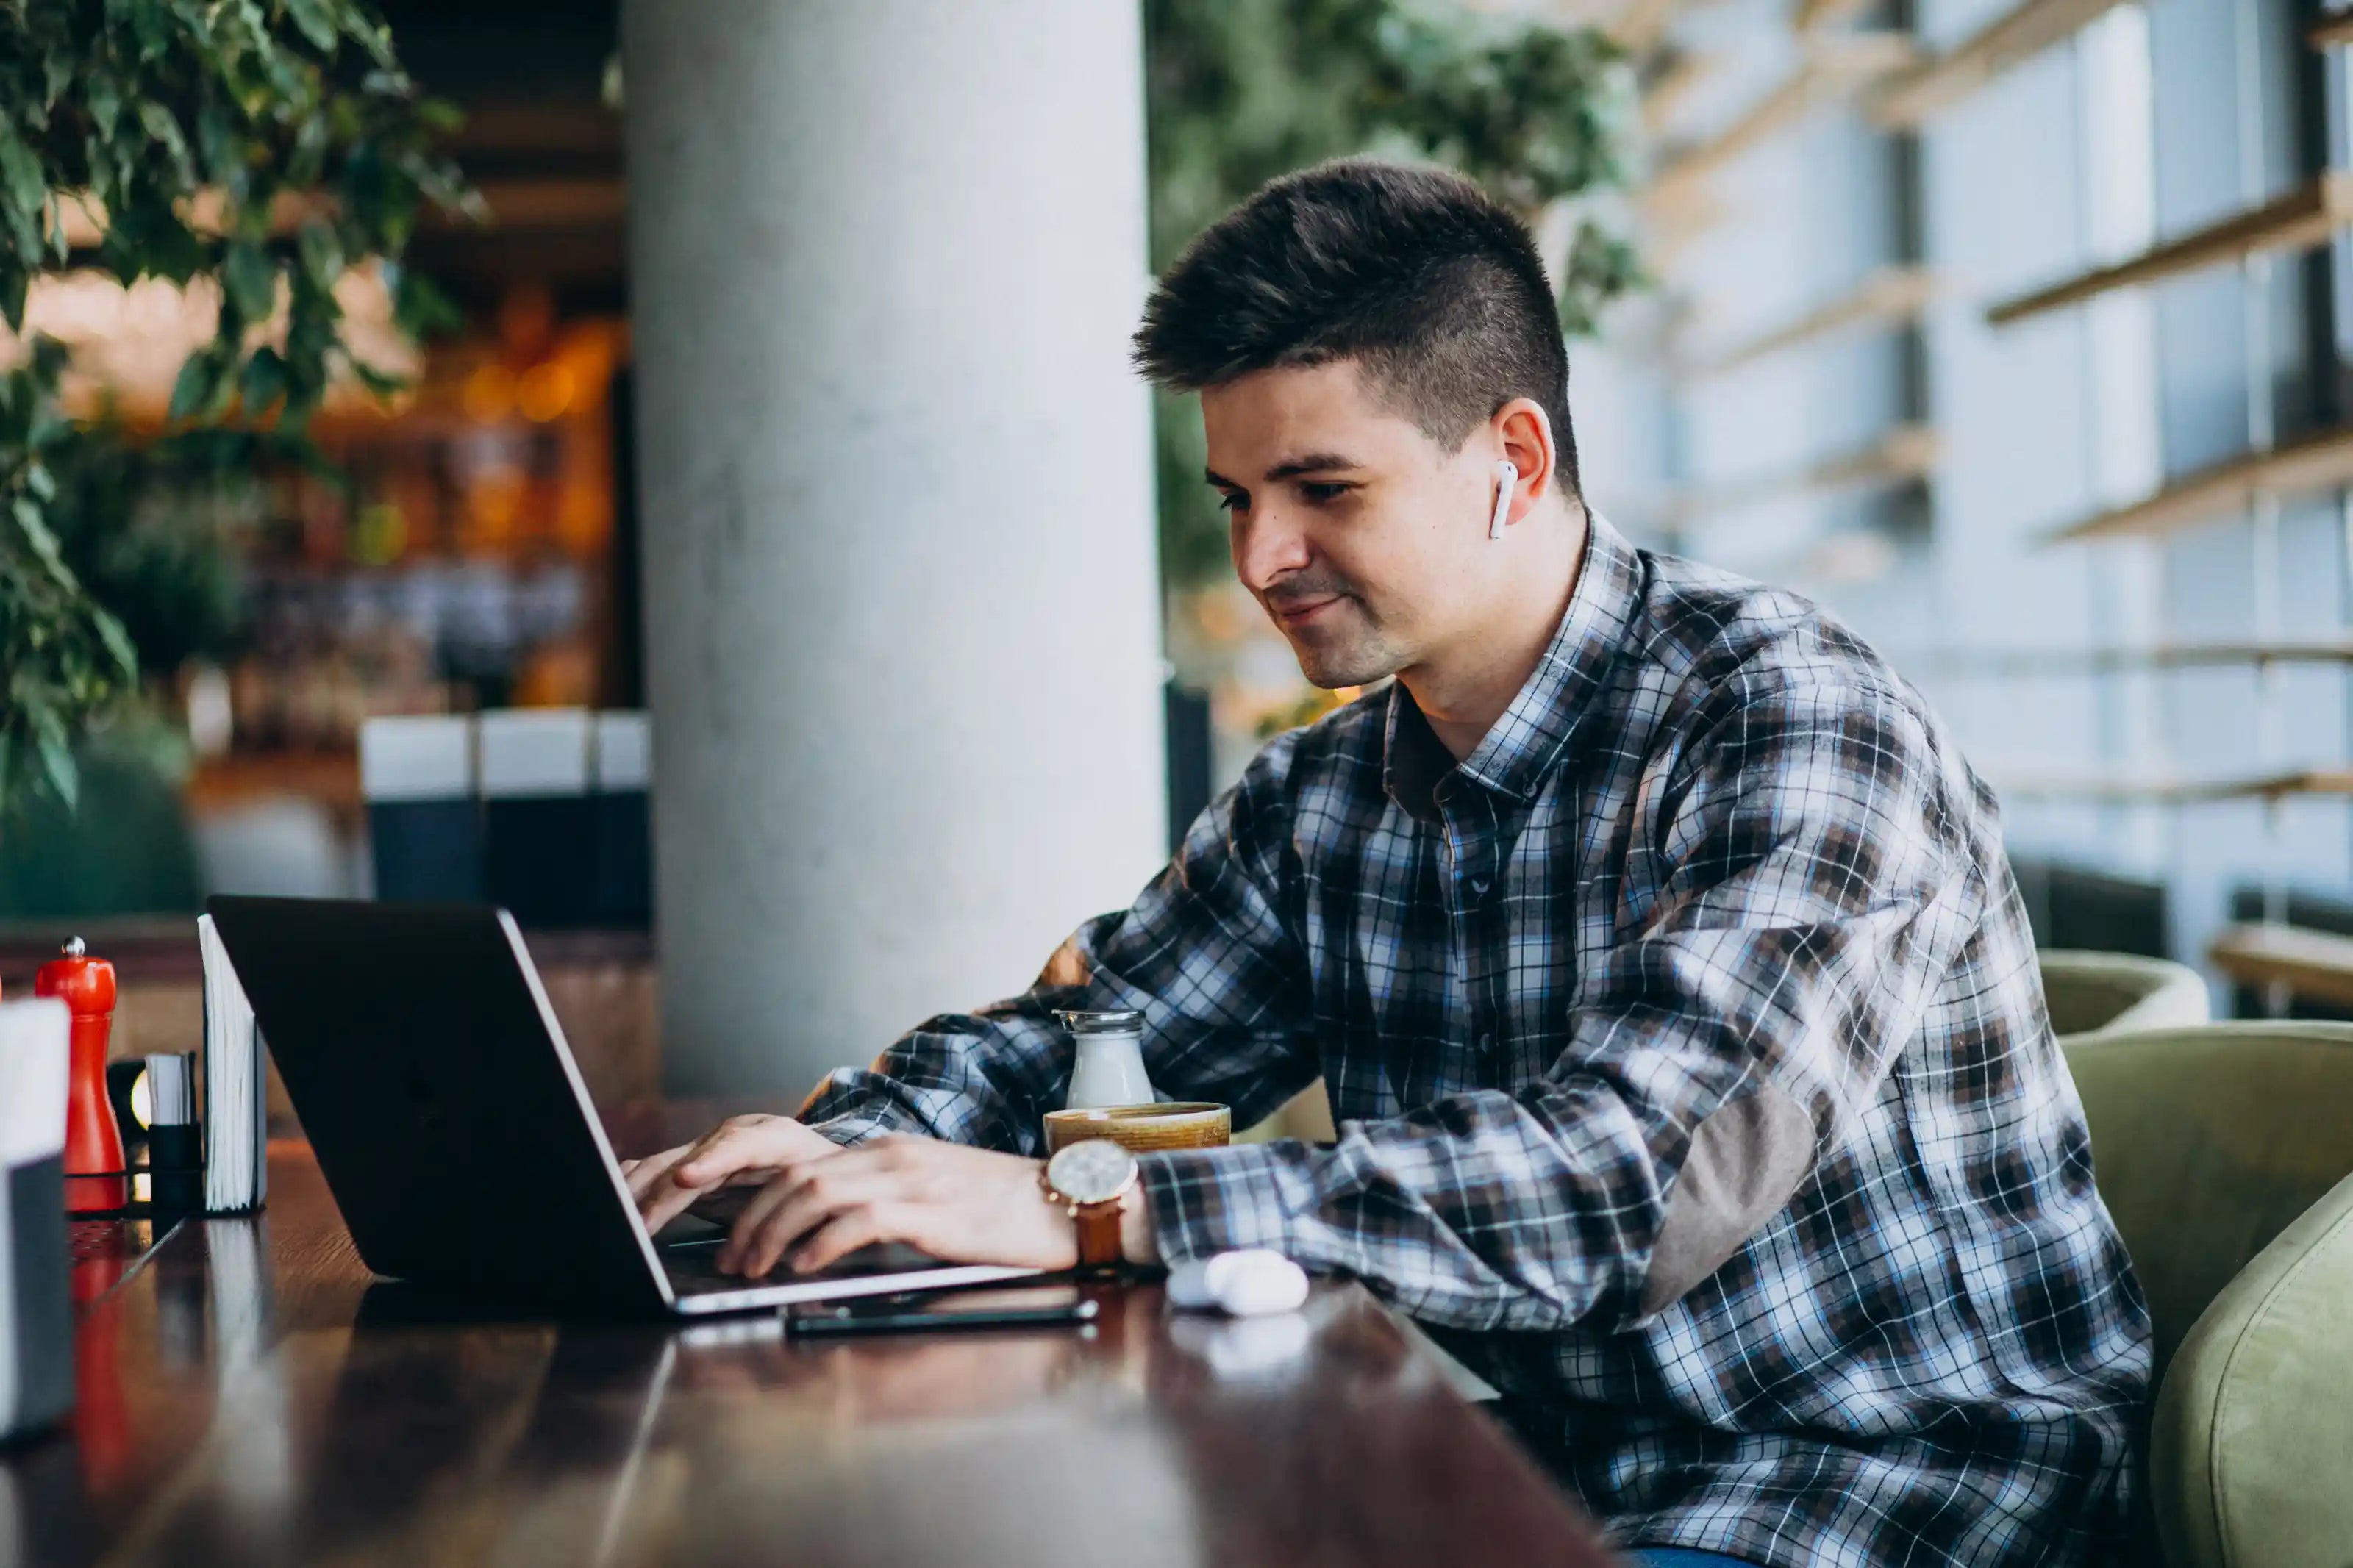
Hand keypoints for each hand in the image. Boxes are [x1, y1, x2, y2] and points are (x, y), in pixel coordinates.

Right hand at [624, 1113, 845, 1232]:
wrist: (822, 1160)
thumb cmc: (823, 1178)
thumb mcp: (819, 1191)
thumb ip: (793, 1211)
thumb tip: (766, 1250)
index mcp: (773, 1137)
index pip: (738, 1145)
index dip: (711, 1161)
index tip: (686, 1179)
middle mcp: (734, 1136)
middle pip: (687, 1160)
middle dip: (657, 1190)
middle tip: (633, 1221)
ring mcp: (709, 1147)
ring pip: (665, 1165)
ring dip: (637, 1191)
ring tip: (614, 1216)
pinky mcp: (693, 1162)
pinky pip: (658, 1170)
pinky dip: (635, 1186)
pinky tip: (613, 1199)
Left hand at [715, 1134, 1085, 1277]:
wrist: (1068, 1203)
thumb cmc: (1006, 1211)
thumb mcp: (934, 1200)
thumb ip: (885, 1209)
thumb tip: (831, 1242)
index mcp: (891, 1151)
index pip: (803, 1166)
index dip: (759, 1202)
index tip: (736, 1237)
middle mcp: (893, 1156)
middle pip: (797, 1177)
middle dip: (752, 1221)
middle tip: (731, 1260)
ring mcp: (913, 1181)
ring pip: (816, 1194)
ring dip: (773, 1234)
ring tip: (755, 1269)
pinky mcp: (932, 1212)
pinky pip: (860, 1221)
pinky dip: (822, 1245)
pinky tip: (806, 1268)